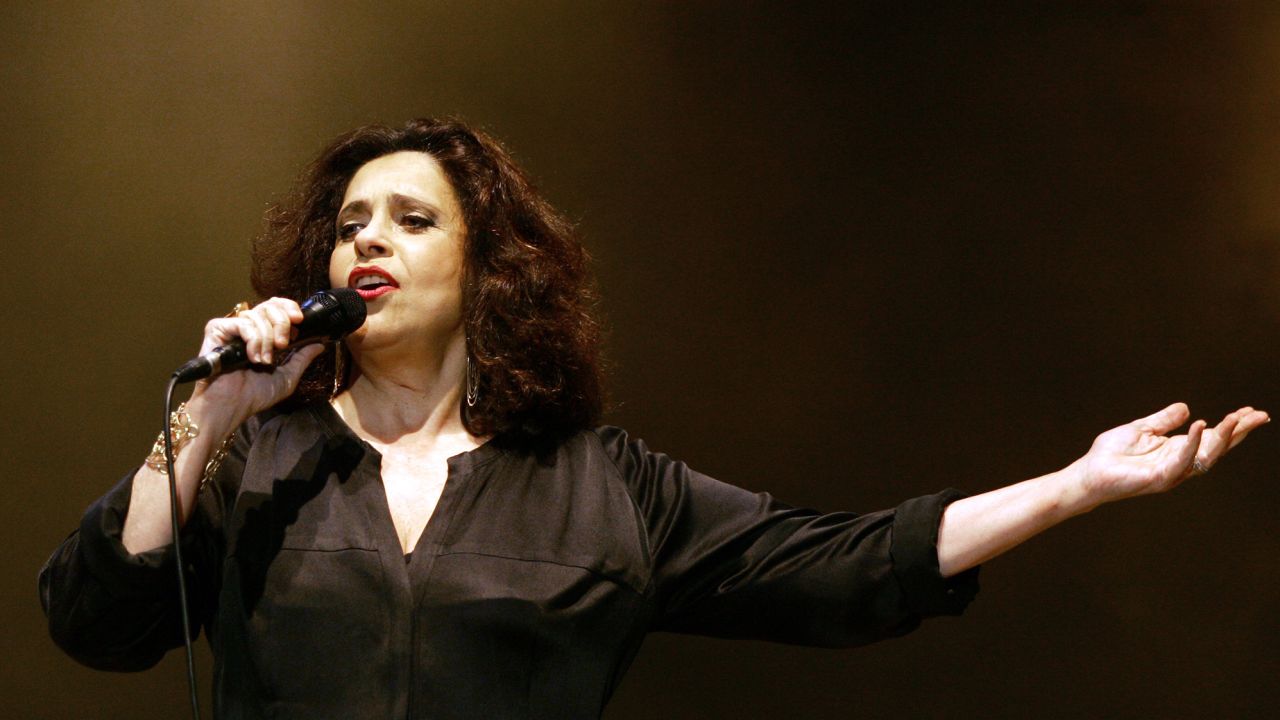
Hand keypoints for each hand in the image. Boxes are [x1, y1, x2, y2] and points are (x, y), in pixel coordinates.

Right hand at [189, 297, 326, 428]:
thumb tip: (319, 345)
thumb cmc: (253, 396)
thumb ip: (302, 358)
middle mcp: (247, 328)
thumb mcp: (286, 377)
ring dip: (266, 339)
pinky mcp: (217, 330)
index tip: (299, 321)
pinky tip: (252, 357)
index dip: (289, 308)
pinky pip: (242, 323)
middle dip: (282, 323)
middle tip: (283, 345)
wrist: (231, 406)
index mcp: (263, 335)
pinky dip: (253, 339)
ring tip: (264, 361)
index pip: (276, 306)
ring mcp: (231, 328)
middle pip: (269, 306)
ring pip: (257, 315)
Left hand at [1075, 403, 1268, 507]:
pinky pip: (1182, 460)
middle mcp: (1181, 462)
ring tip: (1236, 418)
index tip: (1250, 411)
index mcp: (1177, 449)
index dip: (1232, 425)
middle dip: (1239, 431)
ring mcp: (1173, 471)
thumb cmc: (1112, 454)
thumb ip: (1164, 420)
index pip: (1212, 436)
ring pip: (1207, 455)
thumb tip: (1187, 407)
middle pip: (1218, 447)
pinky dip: (1194, 443)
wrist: (1089, 473)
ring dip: (1223, 436)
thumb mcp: (1141, 429)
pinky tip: (1201, 425)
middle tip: (1259, 416)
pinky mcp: (1160, 477)